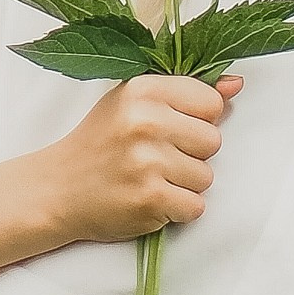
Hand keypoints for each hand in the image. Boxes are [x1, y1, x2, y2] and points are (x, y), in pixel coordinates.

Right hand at [53, 71, 241, 244]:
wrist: (57, 189)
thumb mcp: (134, 104)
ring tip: (150, 179)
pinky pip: (195, 206)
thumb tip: (236, 85)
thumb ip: (185, 93)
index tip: (170, 130)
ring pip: (206, 177)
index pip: (211, 103)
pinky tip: (151, 200)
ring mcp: (147, 162)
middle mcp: (145, 122)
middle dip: (192, 155)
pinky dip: (177, 210)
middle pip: (213, 141)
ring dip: (184, 185)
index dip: (197, 121)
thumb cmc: (100, 144)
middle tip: (156, 159)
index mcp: (143, 90)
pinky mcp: (150, 199)